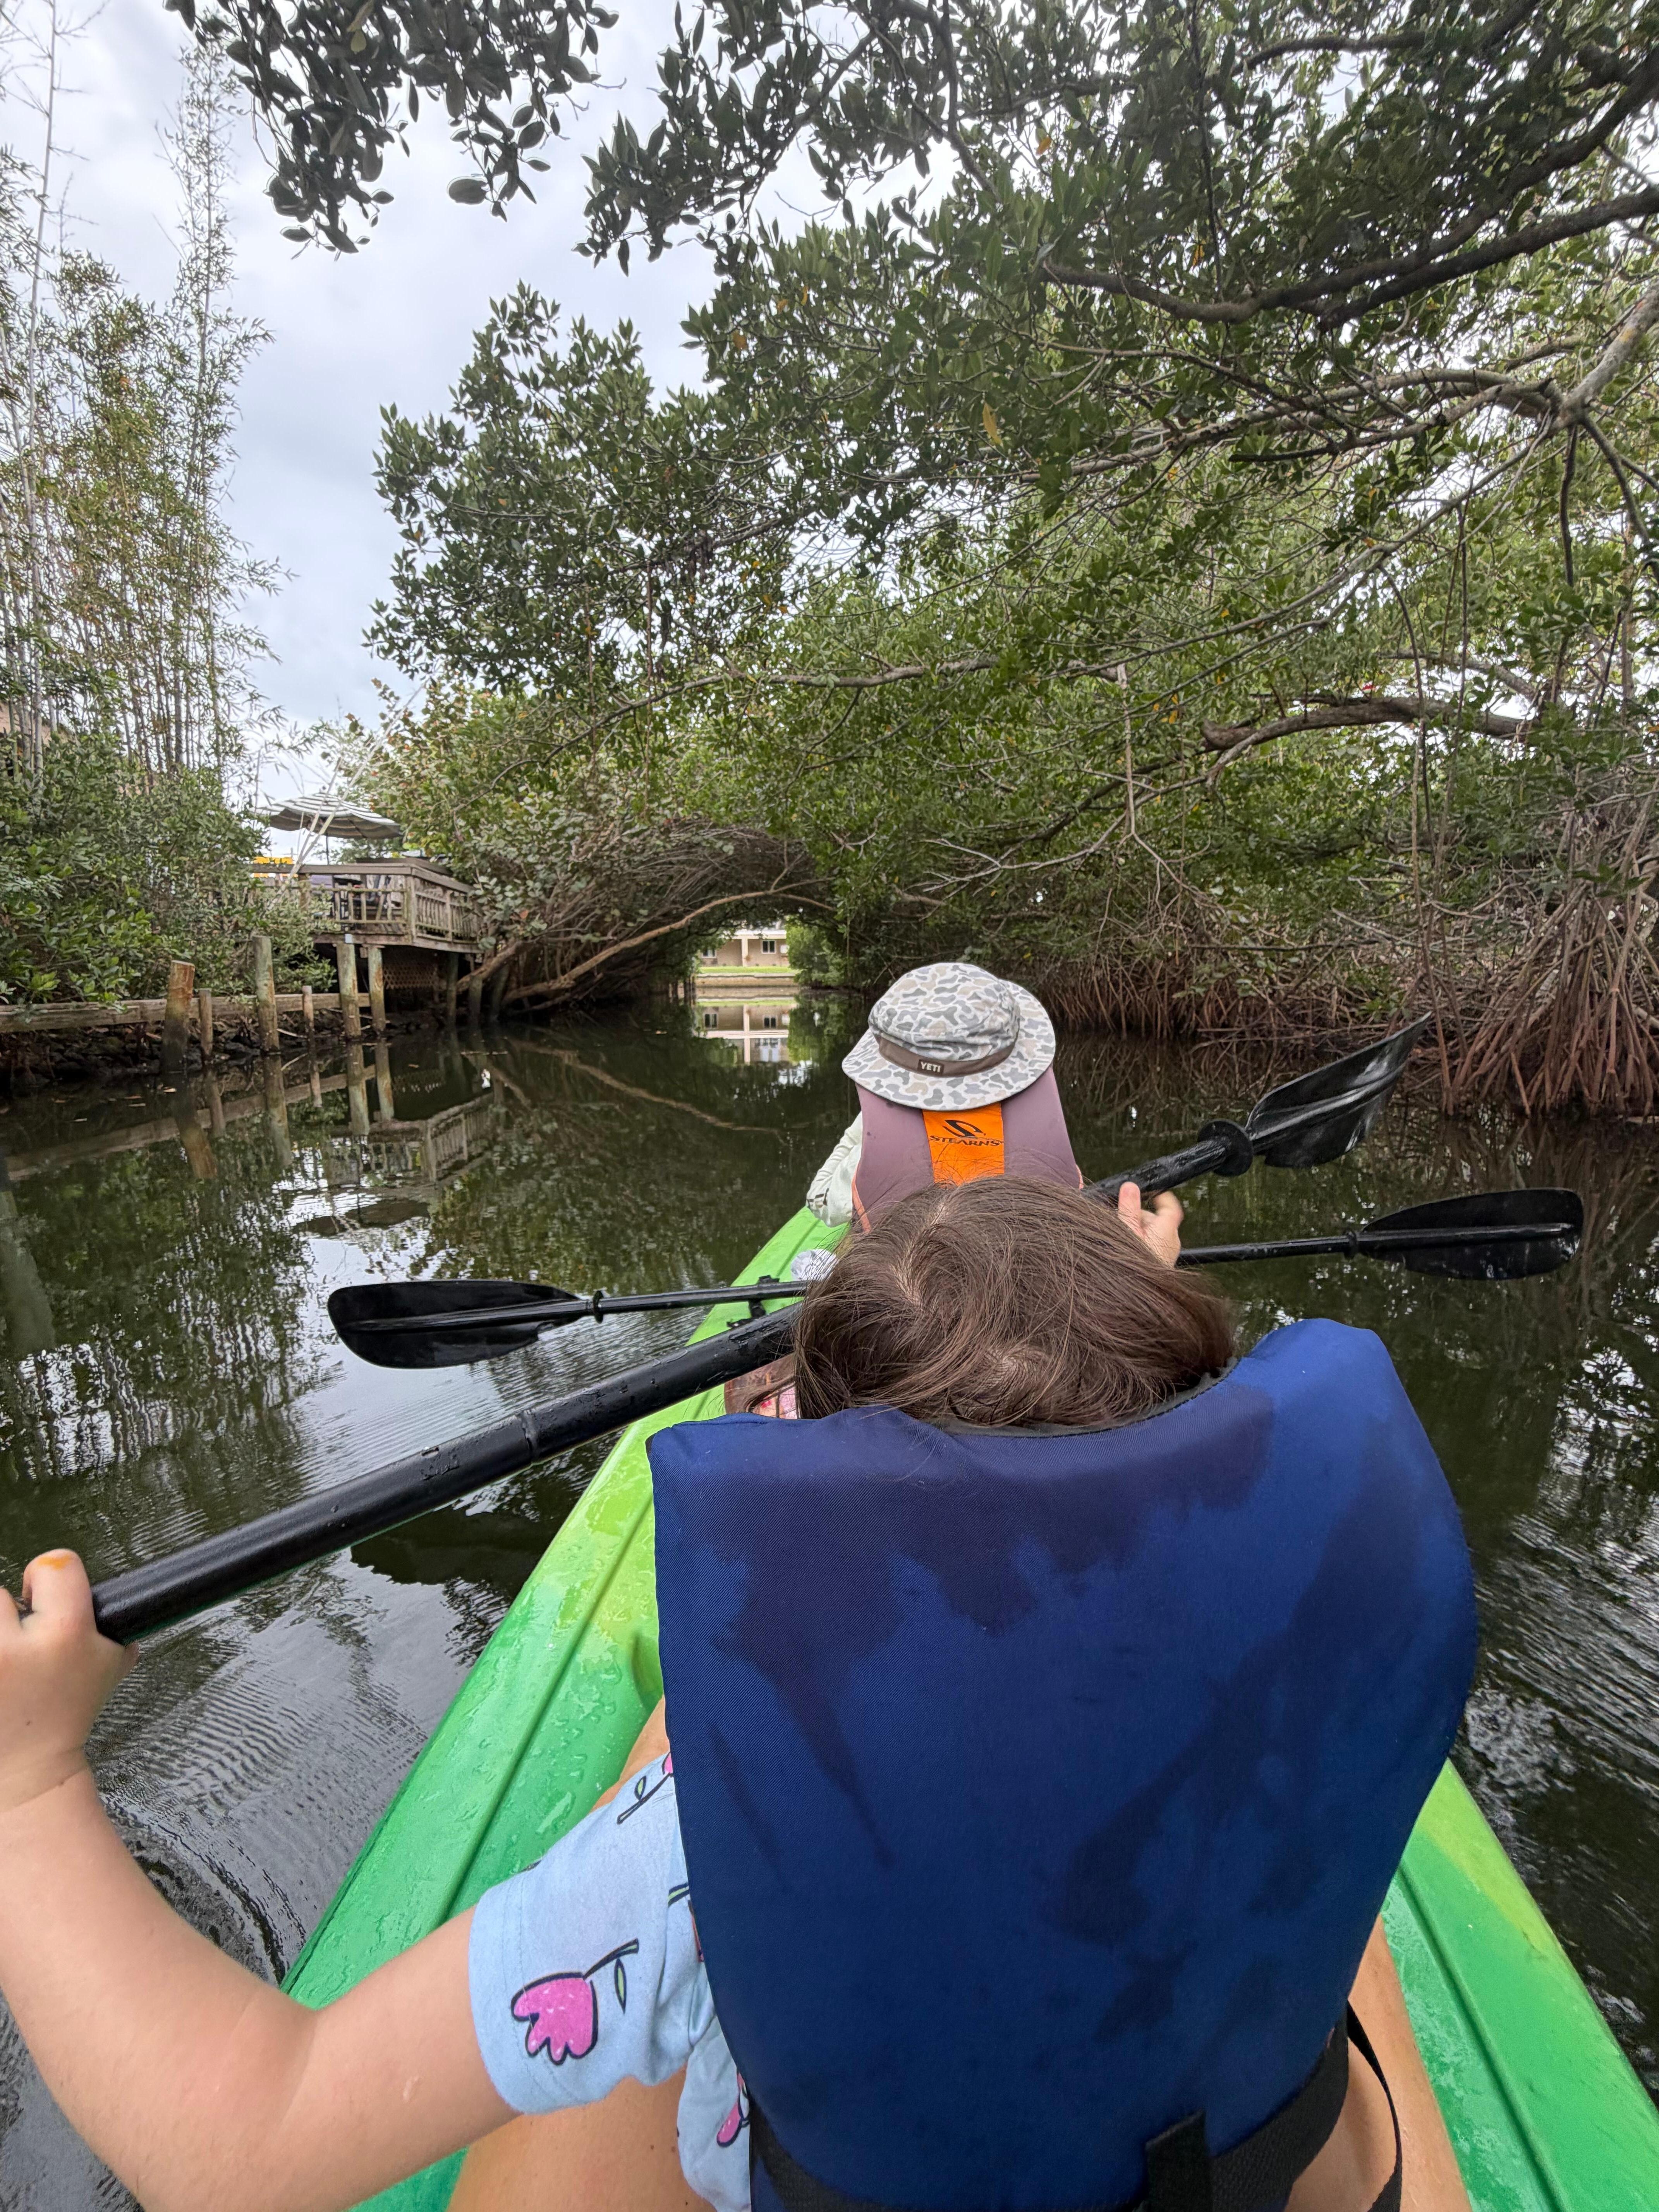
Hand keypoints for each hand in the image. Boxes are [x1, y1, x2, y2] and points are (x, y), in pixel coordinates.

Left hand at [0, 1552, 131, 1815]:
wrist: (24, 1771)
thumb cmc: (66, 1718)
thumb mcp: (110, 1670)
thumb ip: (119, 1632)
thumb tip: (131, 1606)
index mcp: (65, 1633)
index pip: (54, 1564)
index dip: (50, 1579)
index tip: (42, 1598)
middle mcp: (14, 1648)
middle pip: (0, 1593)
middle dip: (9, 1615)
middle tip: (17, 1642)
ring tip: (5, 1661)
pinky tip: (1, 1677)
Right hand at [1116, 1182, 1182, 1266]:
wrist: (1138, 1299)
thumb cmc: (1134, 1267)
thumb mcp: (1127, 1231)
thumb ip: (1129, 1207)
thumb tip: (1130, 1186)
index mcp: (1167, 1229)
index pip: (1170, 1206)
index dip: (1161, 1195)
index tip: (1150, 1191)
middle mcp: (1171, 1241)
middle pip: (1156, 1219)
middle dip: (1139, 1216)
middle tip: (1120, 1218)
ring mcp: (1167, 1254)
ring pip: (1152, 1233)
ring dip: (1137, 1231)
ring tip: (1119, 1237)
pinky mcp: (1160, 1265)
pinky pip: (1151, 1247)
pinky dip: (1140, 1243)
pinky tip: (1125, 1250)